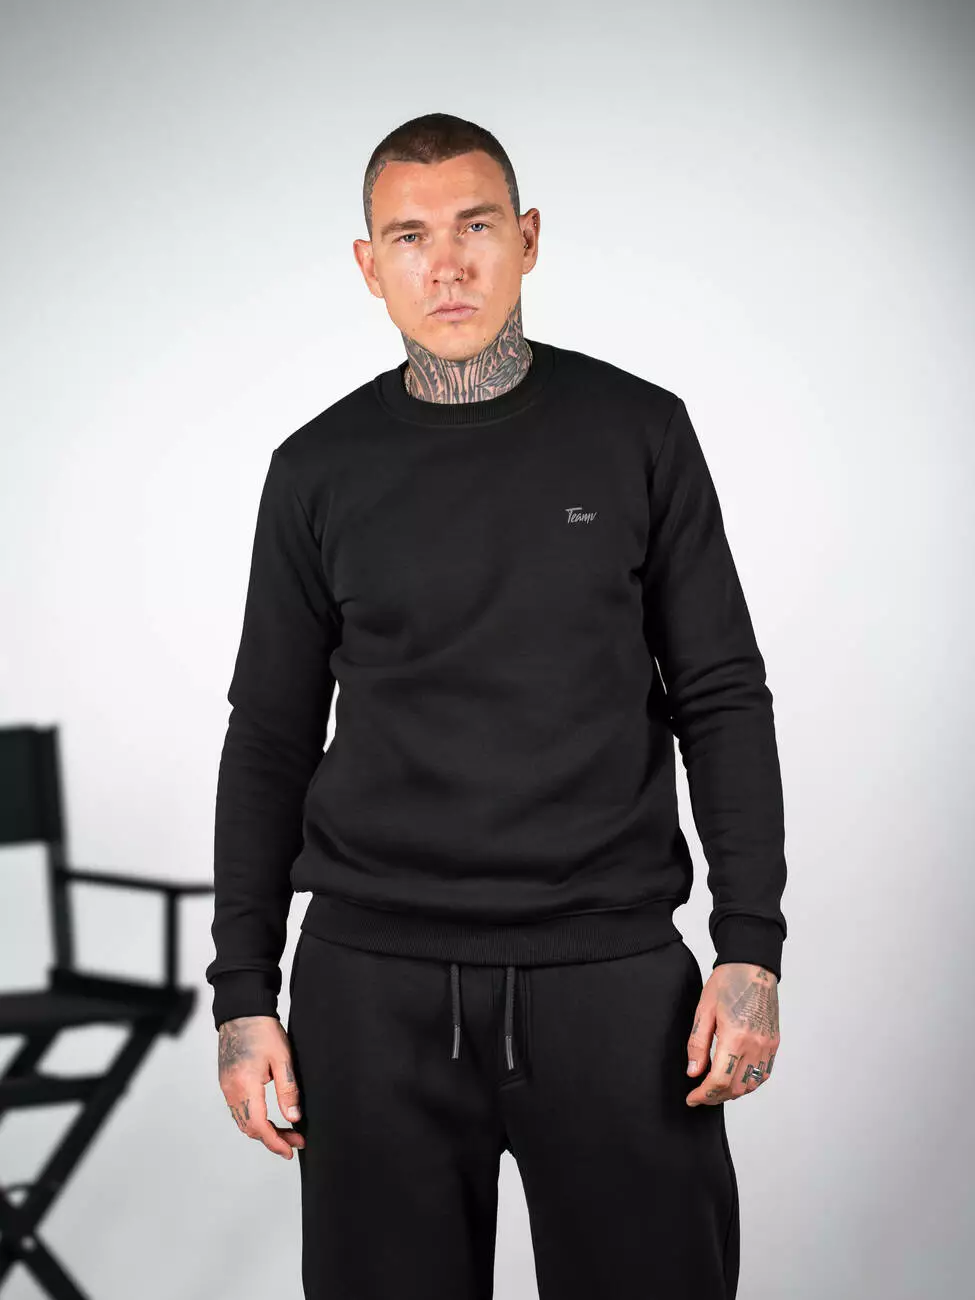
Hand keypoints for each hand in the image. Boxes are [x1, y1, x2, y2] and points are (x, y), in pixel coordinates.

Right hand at [217, 1015, 305, 1157]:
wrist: (242, 1011)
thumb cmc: (263, 1030)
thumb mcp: (283, 1059)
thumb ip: (288, 1091)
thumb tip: (293, 1119)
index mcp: (245, 1085)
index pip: (259, 1126)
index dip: (276, 1142)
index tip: (291, 1150)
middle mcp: (231, 1090)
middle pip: (249, 1128)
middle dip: (273, 1139)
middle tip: (295, 1141)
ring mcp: (226, 1087)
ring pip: (243, 1122)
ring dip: (263, 1131)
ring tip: (286, 1131)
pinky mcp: (226, 1083)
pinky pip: (238, 1111)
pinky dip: (254, 1120)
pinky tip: (269, 1118)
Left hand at [685, 962, 778, 1105]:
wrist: (753, 967)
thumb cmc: (727, 983)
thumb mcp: (704, 1011)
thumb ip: (698, 1045)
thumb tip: (693, 1073)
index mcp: (736, 1037)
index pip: (720, 1081)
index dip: (704, 1095)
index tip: (692, 1097)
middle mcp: (756, 1045)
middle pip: (736, 1088)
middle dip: (715, 1096)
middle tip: (700, 1094)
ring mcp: (768, 1046)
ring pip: (751, 1085)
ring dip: (732, 1092)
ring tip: (715, 1088)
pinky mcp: (774, 1043)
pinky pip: (763, 1074)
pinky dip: (749, 1082)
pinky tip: (735, 1078)